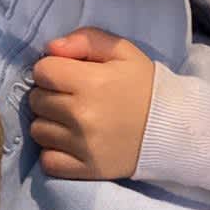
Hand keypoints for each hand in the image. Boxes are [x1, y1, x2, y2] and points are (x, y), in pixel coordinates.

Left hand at [29, 28, 154, 180]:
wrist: (172, 129)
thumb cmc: (143, 85)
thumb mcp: (122, 51)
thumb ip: (86, 40)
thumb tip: (51, 48)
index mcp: (91, 82)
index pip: (42, 71)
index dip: (52, 69)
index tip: (68, 75)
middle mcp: (82, 115)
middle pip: (36, 101)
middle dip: (50, 94)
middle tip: (72, 97)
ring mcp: (83, 146)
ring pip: (38, 130)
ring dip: (50, 123)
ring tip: (73, 120)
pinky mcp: (86, 170)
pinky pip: (47, 161)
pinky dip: (54, 152)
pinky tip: (71, 142)